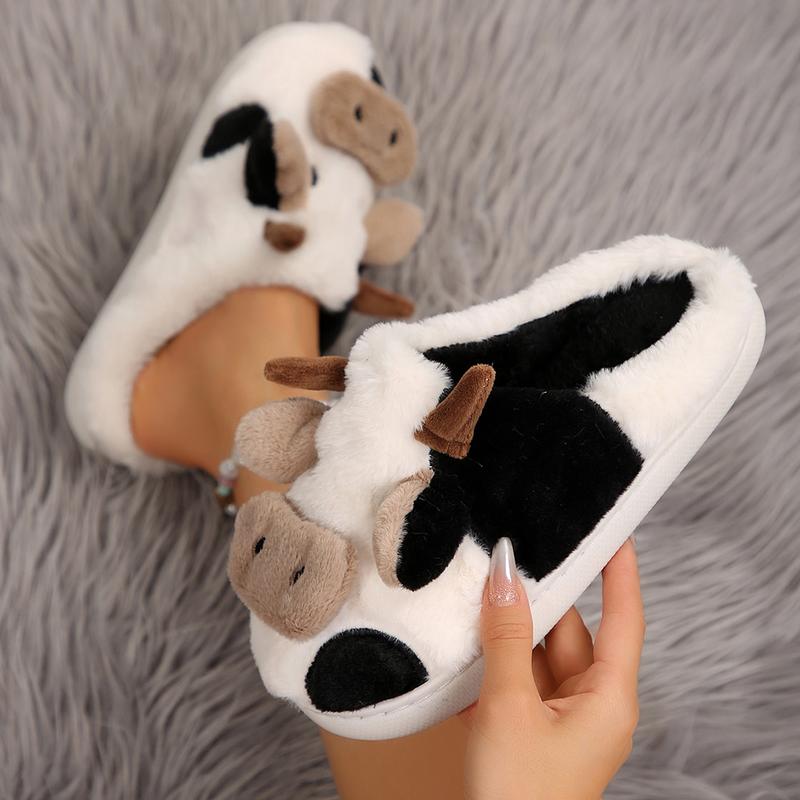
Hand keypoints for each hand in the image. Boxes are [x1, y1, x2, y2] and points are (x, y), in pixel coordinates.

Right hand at [462, 537, 643, 799]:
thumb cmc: (518, 796)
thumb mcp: (508, 706)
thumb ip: (506, 635)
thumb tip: (506, 572)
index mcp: (607, 698)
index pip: (624, 617)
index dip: (619, 571)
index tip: (613, 528)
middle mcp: (590, 703)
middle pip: (569, 630)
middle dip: (538, 596)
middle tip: (508, 552)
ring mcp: (559, 717)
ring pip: (537, 652)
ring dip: (507, 629)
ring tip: (478, 588)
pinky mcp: (531, 728)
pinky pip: (517, 677)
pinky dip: (494, 659)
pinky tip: (465, 640)